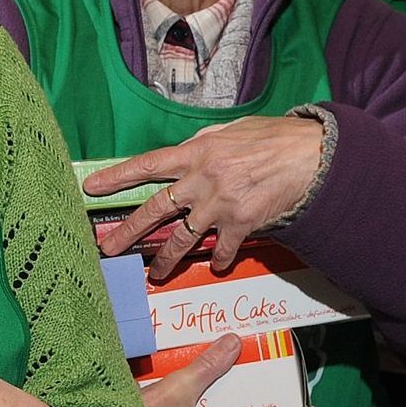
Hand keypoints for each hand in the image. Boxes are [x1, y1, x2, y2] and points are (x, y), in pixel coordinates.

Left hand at [85, 114, 324, 279]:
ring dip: (166, 259)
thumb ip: (203, 144)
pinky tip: (215, 265)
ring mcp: (220, 203)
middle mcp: (202, 179)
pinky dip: (217, 259)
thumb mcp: (231, 131)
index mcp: (196, 152)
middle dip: (127, 232)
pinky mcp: (241, 222)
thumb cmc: (274, 139)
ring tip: (155, 275)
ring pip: (182, 238)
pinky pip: (221, 248)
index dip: (117, 176)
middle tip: (107, 248)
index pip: (146, 165)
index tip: (91, 187)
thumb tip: (184, 151)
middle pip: (154, 209)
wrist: (313, 157)